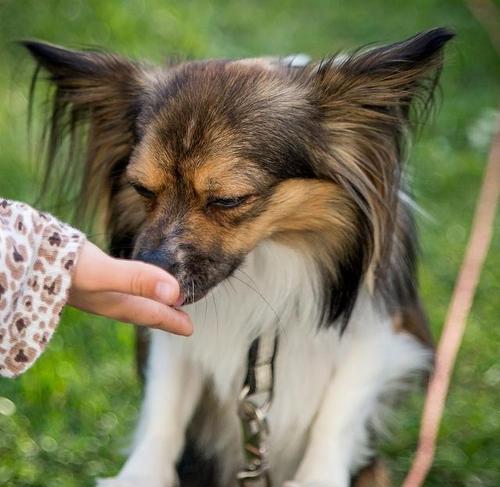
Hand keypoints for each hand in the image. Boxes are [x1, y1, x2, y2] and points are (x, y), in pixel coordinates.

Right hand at [68, 241, 191, 335]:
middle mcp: (104, 299)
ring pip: (127, 301)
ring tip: (158, 303)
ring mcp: (92, 290)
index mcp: (113, 302)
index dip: (171, 320)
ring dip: (145, 304)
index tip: (190, 329)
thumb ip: (136, 280)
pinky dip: (127, 290)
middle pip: (141, 311)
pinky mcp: (81, 279)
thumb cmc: (59, 266)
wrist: (18, 258)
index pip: (150, 314)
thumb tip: (176, 291)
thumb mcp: (101, 274)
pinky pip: (114, 289)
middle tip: (181, 321)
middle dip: (161, 316)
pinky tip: (122, 284)